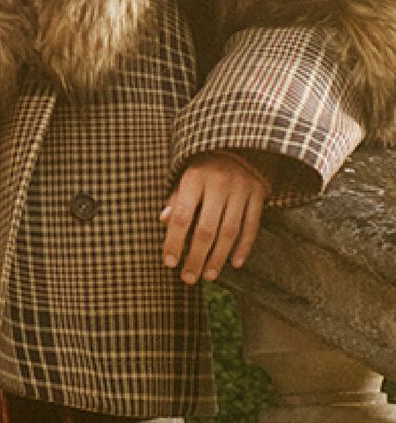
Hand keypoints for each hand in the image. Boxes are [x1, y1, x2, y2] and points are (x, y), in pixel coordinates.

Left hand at [160, 152, 269, 284]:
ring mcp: (241, 189)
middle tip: (189, 278)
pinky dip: (244, 247)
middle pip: (206, 229)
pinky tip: (235, 264)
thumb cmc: (204, 167)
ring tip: (209, 275)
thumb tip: (164, 222)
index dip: (174, 241)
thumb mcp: (184, 178)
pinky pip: (252, 225)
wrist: (239, 145)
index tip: (169, 262)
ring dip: (218, 257)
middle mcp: (219, 183)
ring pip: (230, 231)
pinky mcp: (259, 193)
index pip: (182, 216)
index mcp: (194, 178)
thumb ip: (176, 200)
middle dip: (196, 257)